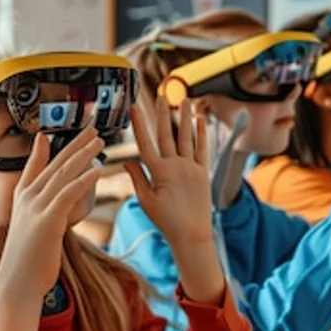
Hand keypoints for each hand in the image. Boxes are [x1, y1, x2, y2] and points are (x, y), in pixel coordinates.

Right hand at [0, 129, 103, 299]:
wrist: (18, 282)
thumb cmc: (27, 260)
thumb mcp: (30, 227)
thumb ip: (41, 209)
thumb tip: (52, 202)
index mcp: (22, 197)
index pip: (36, 164)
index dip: (46, 147)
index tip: (55, 131)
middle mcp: (27, 197)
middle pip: (55, 163)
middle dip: (75, 143)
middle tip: (93, 128)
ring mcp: (36, 207)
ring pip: (63, 173)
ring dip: (83, 155)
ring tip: (100, 141)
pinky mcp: (47, 220)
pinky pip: (68, 194)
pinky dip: (83, 180)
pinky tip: (97, 170)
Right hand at [125, 98, 212, 247]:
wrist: (192, 234)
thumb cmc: (166, 221)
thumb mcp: (146, 201)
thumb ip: (137, 178)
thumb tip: (127, 162)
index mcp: (158, 172)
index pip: (145, 142)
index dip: (138, 123)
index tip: (134, 107)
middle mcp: (176, 166)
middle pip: (166, 134)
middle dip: (162, 113)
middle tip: (161, 95)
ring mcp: (191, 168)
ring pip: (186, 137)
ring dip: (184, 117)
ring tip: (185, 99)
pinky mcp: (203, 172)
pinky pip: (203, 148)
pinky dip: (202, 133)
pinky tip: (201, 119)